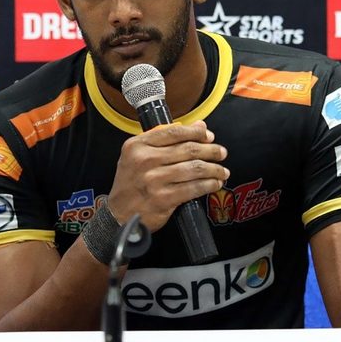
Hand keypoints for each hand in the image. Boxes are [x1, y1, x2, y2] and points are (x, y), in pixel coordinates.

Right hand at [106, 120, 228, 231]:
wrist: (118, 215)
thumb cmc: (131, 183)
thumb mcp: (138, 155)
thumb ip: (166, 139)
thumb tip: (199, 126)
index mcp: (138, 146)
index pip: (174, 132)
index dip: (197, 132)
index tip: (209, 136)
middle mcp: (145, 160)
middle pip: (188, 150)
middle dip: (211, 150)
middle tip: (221, 153)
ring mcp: (154, 180)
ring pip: (194, 169)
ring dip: (214, 169)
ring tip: (222, 171)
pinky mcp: (163, 199)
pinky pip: (193, 188)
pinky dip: (208, 185)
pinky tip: (214, 183)